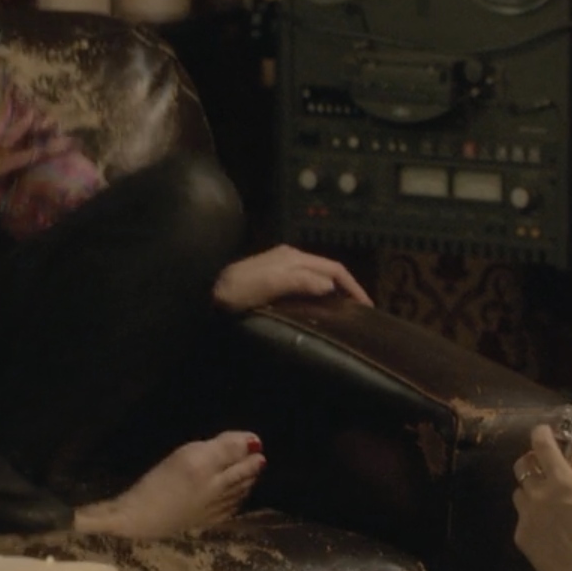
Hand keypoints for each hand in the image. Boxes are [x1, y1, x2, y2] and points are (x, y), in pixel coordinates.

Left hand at [211, 244, 371, 312]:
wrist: (204, 291)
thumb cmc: (236, 290)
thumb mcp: (268, 283)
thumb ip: (299, 281)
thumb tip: (330, 285)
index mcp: (293, 257)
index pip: (334, 268)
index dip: (353, 286)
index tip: (366, 307)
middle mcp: (290, 258)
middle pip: (328, 271)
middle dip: (347, 288)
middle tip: (360, 313)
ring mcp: (280, 267)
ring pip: (317, 277)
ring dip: (334, 292)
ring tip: (344, 313)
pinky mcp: (272, 279)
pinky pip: (304, 284)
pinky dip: (318, 295)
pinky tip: (318, 309)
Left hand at [511, 425, 571, 570]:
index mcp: (560, 480)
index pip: (541, 445)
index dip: (541, 434)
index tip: (545, 432)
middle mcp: (537, 493)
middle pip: (522, 464)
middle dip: (531, 461)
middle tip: (545, 469)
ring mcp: (526, 514)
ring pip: (520, 491)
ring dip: (531, 490)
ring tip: (548, 504)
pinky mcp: (520, 534)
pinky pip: (522, 517)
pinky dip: (532, 516)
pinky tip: (548, 530)